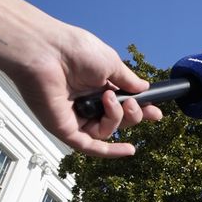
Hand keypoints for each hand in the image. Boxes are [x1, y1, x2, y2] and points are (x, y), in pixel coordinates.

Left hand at [0, 0, 161, 157]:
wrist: (45, 51)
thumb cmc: (73, 50)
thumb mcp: (111, 63)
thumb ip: (127, 80)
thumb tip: (143, 88)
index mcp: (97, 86)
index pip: (123, 104)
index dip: (141, 110)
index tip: (156, 112)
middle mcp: (86, 103)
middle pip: (118, 121)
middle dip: (133, 115)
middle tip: (133, 103)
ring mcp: (75, 117)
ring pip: (107, 131)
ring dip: (117, 118)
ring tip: (111, 100)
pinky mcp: (65, 129)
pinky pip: (90, 147)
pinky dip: (110, 152)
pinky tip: (129, 150)